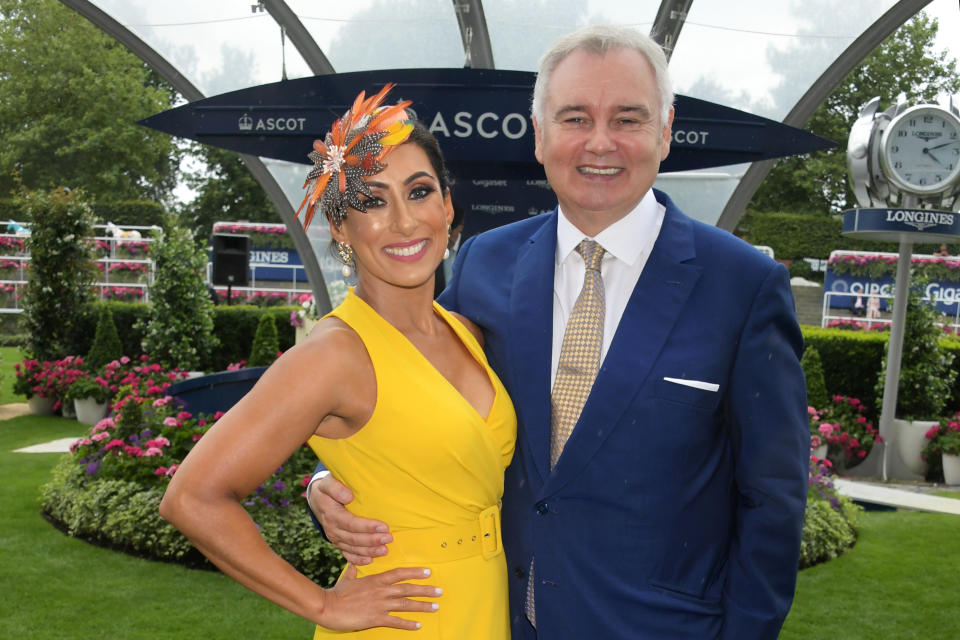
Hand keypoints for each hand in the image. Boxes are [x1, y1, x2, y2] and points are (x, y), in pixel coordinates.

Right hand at [307, 473, 392, 563]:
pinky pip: (347, 554)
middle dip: (372, 540)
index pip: (351, 523)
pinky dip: (358, 560)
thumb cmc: (326, 489)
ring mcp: (335, 538)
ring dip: (369, 551)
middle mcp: (332, 529)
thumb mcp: (327, 483)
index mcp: (331, 515)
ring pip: (352, 548)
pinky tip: (370, 561)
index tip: (384, 526)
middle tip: (389, 539)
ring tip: (385, 550)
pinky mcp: (338, 543)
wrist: (317, 499)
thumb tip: (349, 497)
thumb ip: (336, 488)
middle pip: (354, 539)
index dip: (367, 527)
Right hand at [322, 564, 440, 630]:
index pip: (400, 573)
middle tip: (440, 591)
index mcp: (376, 580)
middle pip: (408, 589)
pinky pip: (396, 621)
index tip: (428, 572)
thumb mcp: (348, 579)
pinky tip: (418, 625)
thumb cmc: (337, 593)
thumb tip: (354, 564)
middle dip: (425, 590)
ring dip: (422, 606)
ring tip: (435, 607)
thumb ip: (354, 571)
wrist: (328, 607)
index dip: (415, 572)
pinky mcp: (376, 618)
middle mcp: (381, 591)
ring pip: (406, 604)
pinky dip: (408, 624)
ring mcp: (380, 605)